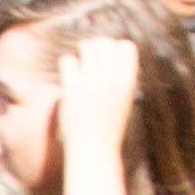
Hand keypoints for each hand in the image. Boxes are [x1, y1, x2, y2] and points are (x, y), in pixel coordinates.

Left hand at [55, 33, 140, 162]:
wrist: (94, 152)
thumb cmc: (108, 129)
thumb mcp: (124, 101)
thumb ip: (120, 79)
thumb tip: (111, 55)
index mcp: (127, 82)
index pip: (126, 46)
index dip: (116, 49)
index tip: (109, 59)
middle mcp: (110, 79)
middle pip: (105, 42)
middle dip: (97, 47)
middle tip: (89, 61)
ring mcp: (91, 83)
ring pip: (87, 46)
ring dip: (81, 52)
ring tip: (79, 66)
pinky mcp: (72, 89)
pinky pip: (68, 60)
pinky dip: (67, 65)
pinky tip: (68, 77)